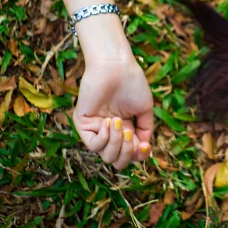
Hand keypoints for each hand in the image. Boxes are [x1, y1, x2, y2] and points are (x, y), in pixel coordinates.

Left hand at [73, 54, 154, 169]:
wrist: (116, 66)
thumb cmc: (132, 83)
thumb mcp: (145, 110)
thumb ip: (145, 131)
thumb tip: (143, 149)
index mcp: (125, 130)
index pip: (130, 155)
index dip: (139, 156)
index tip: (145, 146)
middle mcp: (109, 132)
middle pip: (118, 161)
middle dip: (128, 153)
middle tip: (130, 133)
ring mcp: (95, 129)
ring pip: (106, 157)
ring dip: (117, 143)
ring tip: (119, 122)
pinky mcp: (82, 124)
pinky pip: (93, 146)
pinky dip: (104, 138)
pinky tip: (109, 122)